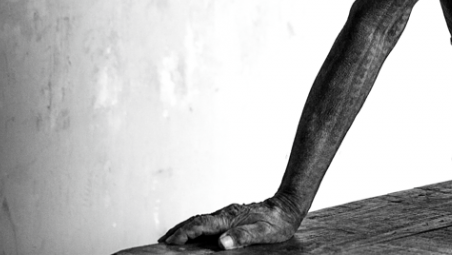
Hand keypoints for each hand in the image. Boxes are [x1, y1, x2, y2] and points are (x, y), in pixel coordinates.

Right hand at [159, 195, 302, 249]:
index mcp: (230, 218)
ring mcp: (228, 213)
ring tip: (171, 238)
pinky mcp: (231, 215)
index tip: (171, 241)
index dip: (185, 233)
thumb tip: (222, 242)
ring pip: (201, 219)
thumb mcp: (264, 233)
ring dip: (185, 228)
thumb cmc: (278, 223)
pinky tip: (194, 234)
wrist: (288, 207)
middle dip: (178, 230)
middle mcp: (226, 214)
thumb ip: (243, 237)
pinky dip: (196, 226)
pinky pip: (208, 221)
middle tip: (162, 241)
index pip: (201, 225)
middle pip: (196, 220)